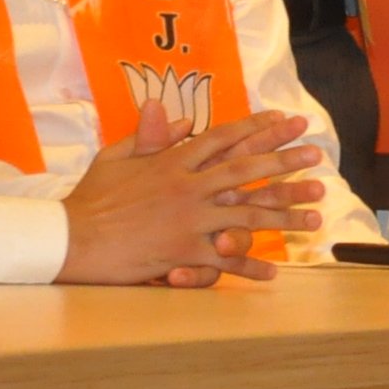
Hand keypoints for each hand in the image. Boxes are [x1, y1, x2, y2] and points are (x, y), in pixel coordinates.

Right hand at [56, 106, 332, 285]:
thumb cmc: (90, 198)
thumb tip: (182, 115)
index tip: (288, 120)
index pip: (224, 138)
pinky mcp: (183, 252)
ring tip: (317, 217)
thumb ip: (150, 135)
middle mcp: (188, 187)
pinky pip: (225, 261)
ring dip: (286, 217)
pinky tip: (276, 273)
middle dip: (285, 164)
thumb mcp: (116, 157)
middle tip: (318, 158)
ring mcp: (188, 220)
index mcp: (172, 161)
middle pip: (246, 171)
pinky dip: (250, 268)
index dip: (258, 127)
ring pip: (247, 216)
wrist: (70, 238)